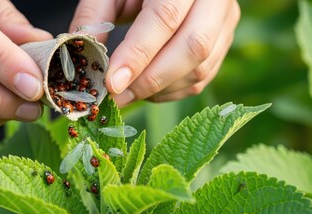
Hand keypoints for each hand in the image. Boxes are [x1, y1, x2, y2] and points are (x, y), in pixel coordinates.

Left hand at [70, 0, 239, 105]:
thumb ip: (95, 17)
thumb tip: (86, 61)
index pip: (164, 18)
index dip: (138, 55)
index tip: (111, 84)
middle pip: (193, 47)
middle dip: (150, 80)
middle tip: (116, 97)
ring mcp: (225, 21)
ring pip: (201, 68)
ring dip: (161, 89)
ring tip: (127, 94)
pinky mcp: (225, 40)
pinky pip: (204, 77)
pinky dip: (173, 90)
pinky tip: (148, 89)